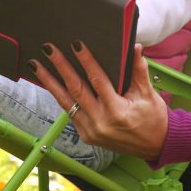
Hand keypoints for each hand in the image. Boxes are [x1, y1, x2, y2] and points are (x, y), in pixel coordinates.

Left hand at [32, 42, 167, 159]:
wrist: (155, 146)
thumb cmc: (153, 118)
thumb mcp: (149, 93)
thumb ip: (139, 70)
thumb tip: (135, 47)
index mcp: (117, 111)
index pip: (98, 80)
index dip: (86, 61)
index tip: (76, 44)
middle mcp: (100, 122)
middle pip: (76, 89)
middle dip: (60, 66)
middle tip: (48, 48)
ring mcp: (91, 131)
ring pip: (66, 102)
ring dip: (50, 82)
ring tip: (36, 65)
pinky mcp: (86, 135)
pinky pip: (69, 112)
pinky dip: (59, 96)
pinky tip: (49, 82)